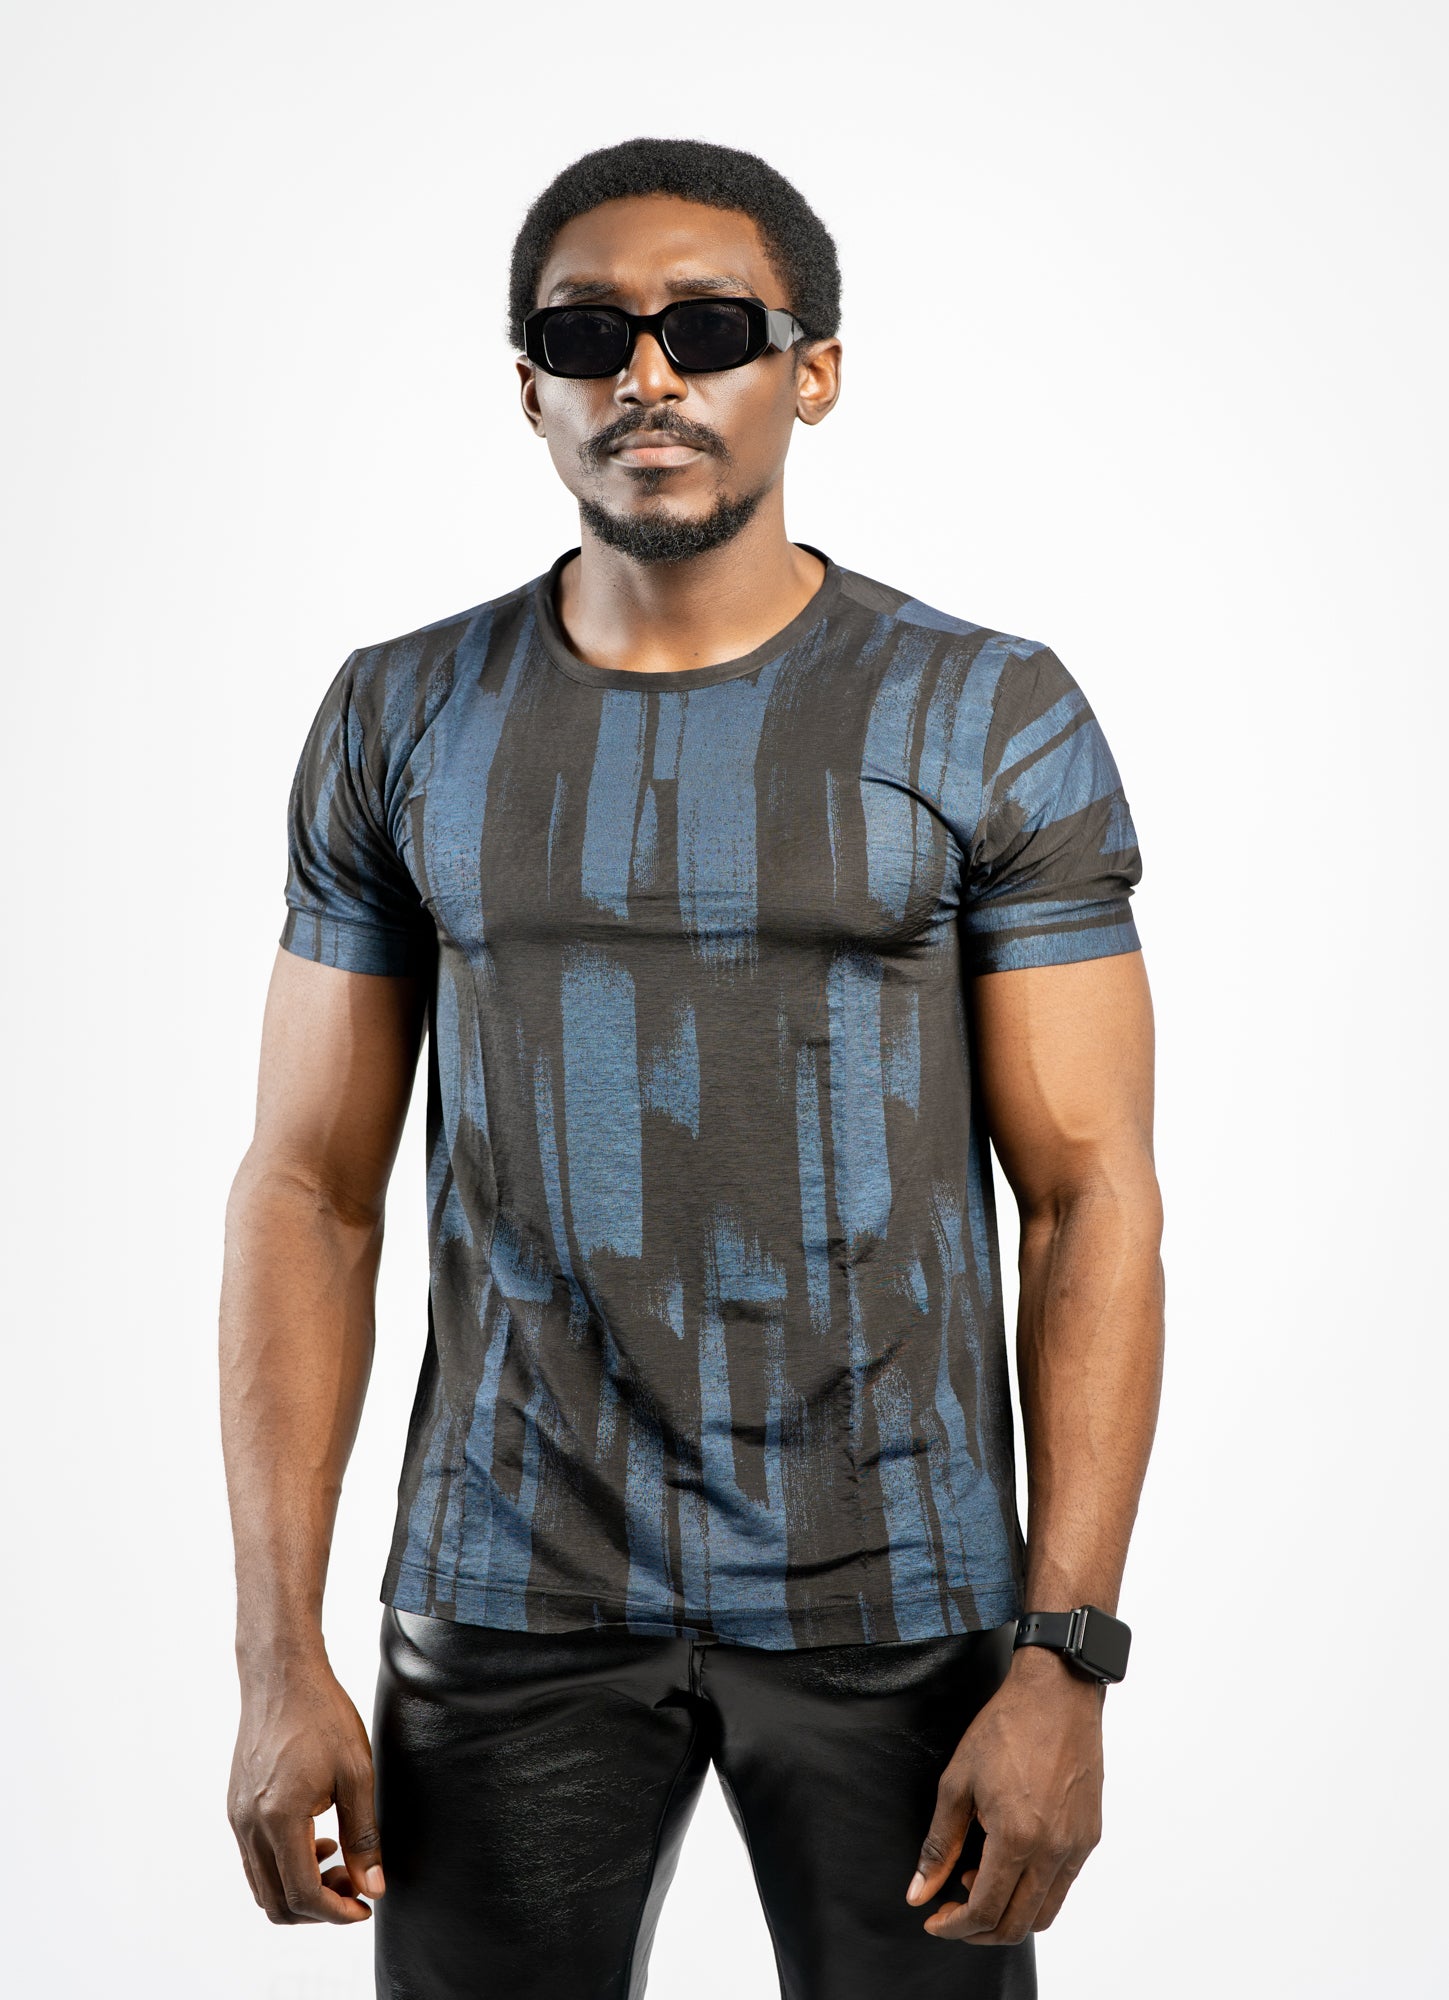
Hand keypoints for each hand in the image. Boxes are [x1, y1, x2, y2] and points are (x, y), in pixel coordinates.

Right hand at [228, 1656, 386, 1924]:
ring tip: (339, 1861)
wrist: (281, 1676)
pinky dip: (285, 1867)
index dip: (337, 1913)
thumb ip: (364, 1836)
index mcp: (279, 1818)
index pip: (302, 1895)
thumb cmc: (323, 1716)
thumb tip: (375, 1888)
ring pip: (262, 1886)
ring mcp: (237, 1818)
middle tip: (356, 1886)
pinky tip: (317, 1840)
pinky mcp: (235, 1807)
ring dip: (301, 1890)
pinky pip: (255, 1860)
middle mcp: (249, 1826)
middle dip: (319, 1909)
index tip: (366, 1907)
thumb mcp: (357, 1773)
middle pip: (276, 1903)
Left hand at [905, 1647, 1103, 1943]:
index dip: (954, 1926)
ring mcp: (1077, 1845)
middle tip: (952, 1911)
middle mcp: (1053, 1850)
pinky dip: (1033, 1891)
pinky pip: (1062, 1885)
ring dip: (1008, 1914)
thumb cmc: (1005, 1727)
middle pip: (1017, 1925)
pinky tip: (1007, 1861)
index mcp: (1017, 1838)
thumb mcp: (957, 1782)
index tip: (933, 1920)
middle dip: (979, 1930)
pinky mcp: (1090, 1836)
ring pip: (1044, 1913)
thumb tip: (918, 1892)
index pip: (985, 1911)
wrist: (1057, 1693)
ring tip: (977, 1882)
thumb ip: (938, 1844)